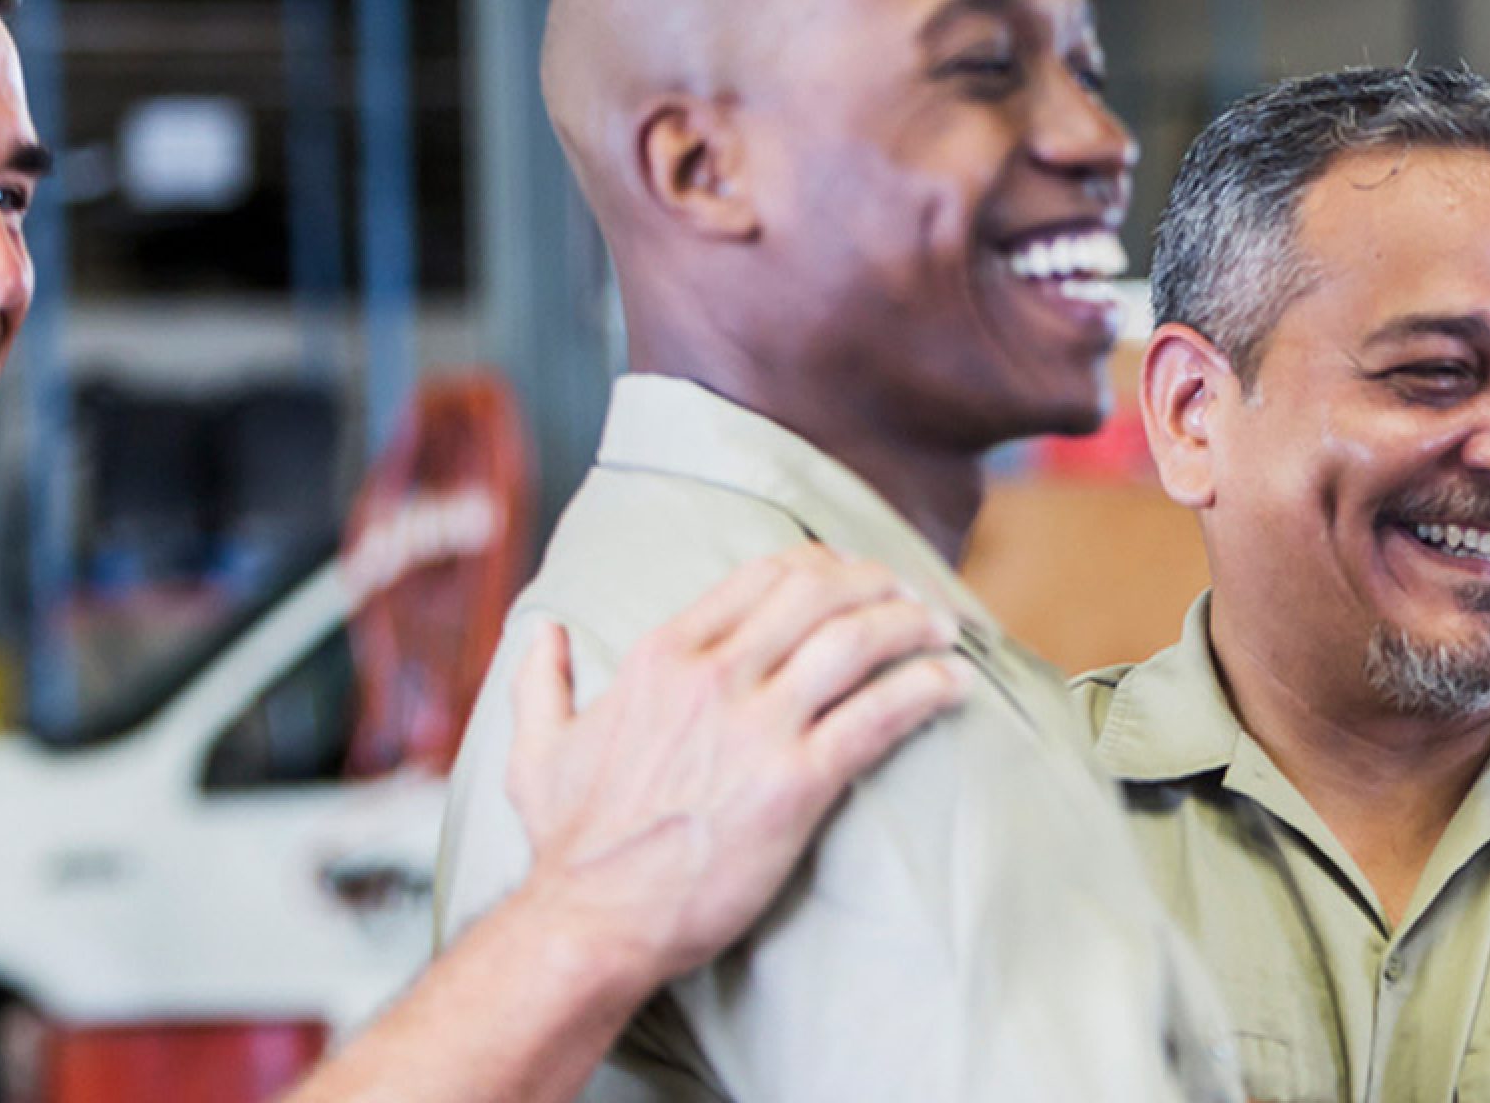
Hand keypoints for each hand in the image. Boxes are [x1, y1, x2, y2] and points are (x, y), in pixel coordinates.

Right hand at [501, 545, 965, 990]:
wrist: (592, 923)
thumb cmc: (570, 846)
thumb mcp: (535, 750)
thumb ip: (541, 683)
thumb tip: (542, 631)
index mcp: (660, 657)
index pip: (763, 576)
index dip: (823, 566)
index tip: (856, 575)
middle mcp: (711, 677)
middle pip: (820, 594)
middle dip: (879, 585)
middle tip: (914, 598)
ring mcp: (756, 728)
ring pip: (855, 642)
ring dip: (912, 625)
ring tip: (945, 633)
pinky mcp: (796, 784)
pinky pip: (880, 714)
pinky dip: (926, 690)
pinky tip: (954, 687)